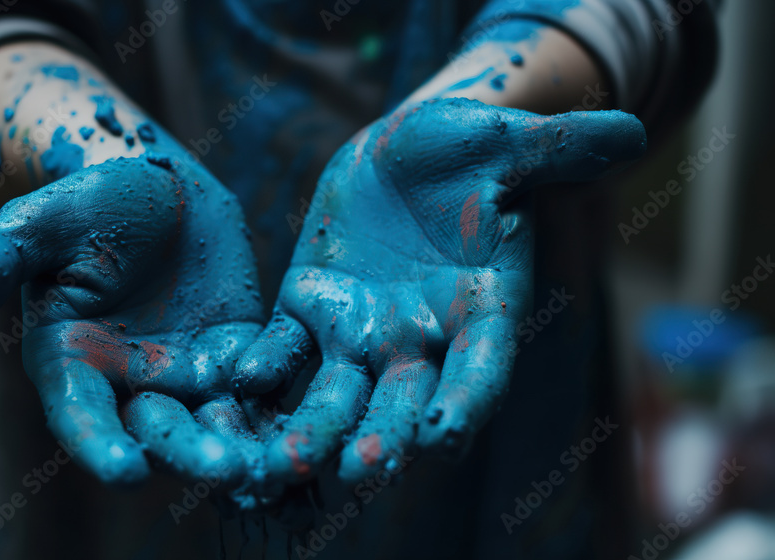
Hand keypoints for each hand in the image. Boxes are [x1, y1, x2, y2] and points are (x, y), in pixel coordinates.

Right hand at [0, 153, 269, 491]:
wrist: (158, 190)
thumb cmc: (89, 204)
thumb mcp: (42, 224)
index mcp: (74, 364)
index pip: (83, 417)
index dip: (100, 445)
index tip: (124, 473)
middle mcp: (132, 384)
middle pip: (160, 432)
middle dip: (191, 452)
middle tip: (228, 468)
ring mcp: (189, 374)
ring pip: (217, 422)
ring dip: (246, 444)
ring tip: (278, 464)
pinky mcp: (239, 355)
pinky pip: (261, 388)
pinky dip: (280, 408)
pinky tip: (316, 422)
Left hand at [234, 98, 645, 485]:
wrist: (405, 153)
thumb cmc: (468, 151)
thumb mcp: (511, 144)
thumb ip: (562, 149)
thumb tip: (632, 132)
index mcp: (480, 312)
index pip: (481, 369)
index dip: (467, 401)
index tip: (445, 434)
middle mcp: (421, 339)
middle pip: (405, 405)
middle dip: (384, 440)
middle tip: (359, 473)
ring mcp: (361, 332)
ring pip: (337, 396)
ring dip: (314, 429)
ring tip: (285, 461)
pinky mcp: (308, 309)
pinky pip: (281, 350)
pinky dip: (261, 368)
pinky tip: (237, 381)